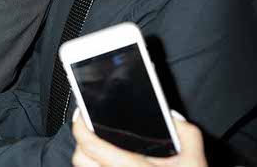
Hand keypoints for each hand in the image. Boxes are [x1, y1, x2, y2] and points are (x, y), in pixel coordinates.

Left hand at [71, 109, 207, 166]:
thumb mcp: (195, 161)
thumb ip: (186, 134)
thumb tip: (171, 116)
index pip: (89, 145)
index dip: (80, 125)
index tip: (82, 114)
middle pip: (80, 158)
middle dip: (83, 142)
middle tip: (93, 129)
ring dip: (89, 158)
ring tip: (101, 145)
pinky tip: (110, 162)